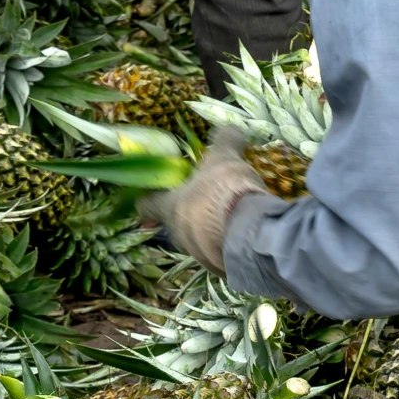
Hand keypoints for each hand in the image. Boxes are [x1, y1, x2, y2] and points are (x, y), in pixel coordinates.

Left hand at [141, 126, 268, 274]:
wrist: (251, 235)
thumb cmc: (224, 192)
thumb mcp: (224, 158)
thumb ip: (224, 142)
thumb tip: (229, 129)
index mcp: (170, 208)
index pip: (146, 205)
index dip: (149, 197)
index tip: (155, 191)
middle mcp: (179, 235)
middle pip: (176, 223)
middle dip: (190, 212)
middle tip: (208, 199)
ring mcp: (200, 255)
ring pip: (199, 240)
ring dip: (212, 229)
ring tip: (233, 215)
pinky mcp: (223, 270)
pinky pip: (222, 254)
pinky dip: (230, 243)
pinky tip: (246, 232)